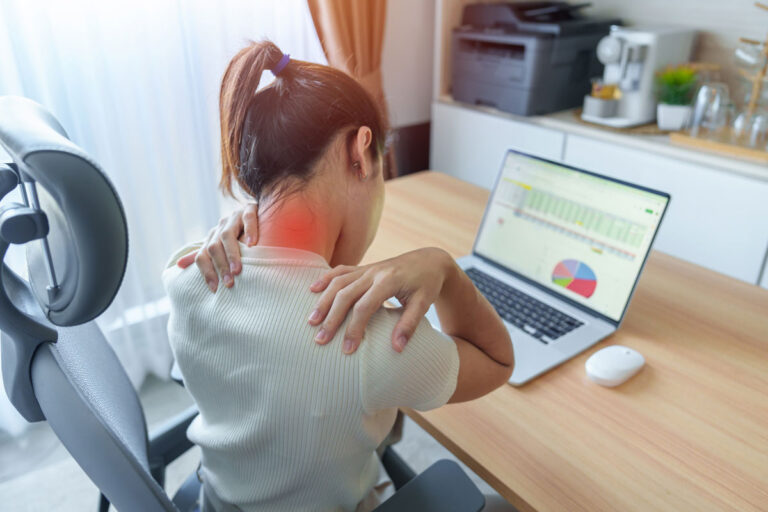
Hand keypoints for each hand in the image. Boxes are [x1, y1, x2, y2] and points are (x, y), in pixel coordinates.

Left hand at [177, 204, 258, 291]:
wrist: (256, 210)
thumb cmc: (240, 234)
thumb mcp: (220, 245)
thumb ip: (203, 255)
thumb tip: (178, 264)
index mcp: (212, 237)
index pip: (202, 256)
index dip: (206, 272)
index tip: (214, 289)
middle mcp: (220, 227)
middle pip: (213, 247)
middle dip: (220, 266)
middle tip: (228, 283)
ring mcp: (234, 218)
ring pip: (227, 236)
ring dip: (231, 255)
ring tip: (237, 270)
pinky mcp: (250, 209)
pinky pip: (248, 218)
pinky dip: (249, 231)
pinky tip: (252, 244)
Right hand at [307, 248, 452, 353]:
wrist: (430, 260)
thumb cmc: (427, 284)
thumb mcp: (424, 304)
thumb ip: (409, 325)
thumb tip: (397, 349)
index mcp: (389, 281)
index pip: (365, 306)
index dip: (354, 328)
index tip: (348, 349)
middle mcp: (374, 272)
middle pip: (345, 295)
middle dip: (331, 318)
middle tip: (320, 340)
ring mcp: (367, 268)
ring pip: (338, 282)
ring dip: (323, 301)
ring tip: (311, 321)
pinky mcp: (364, 267)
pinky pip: (340, 270)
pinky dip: (325, 279)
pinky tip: (312, 290)